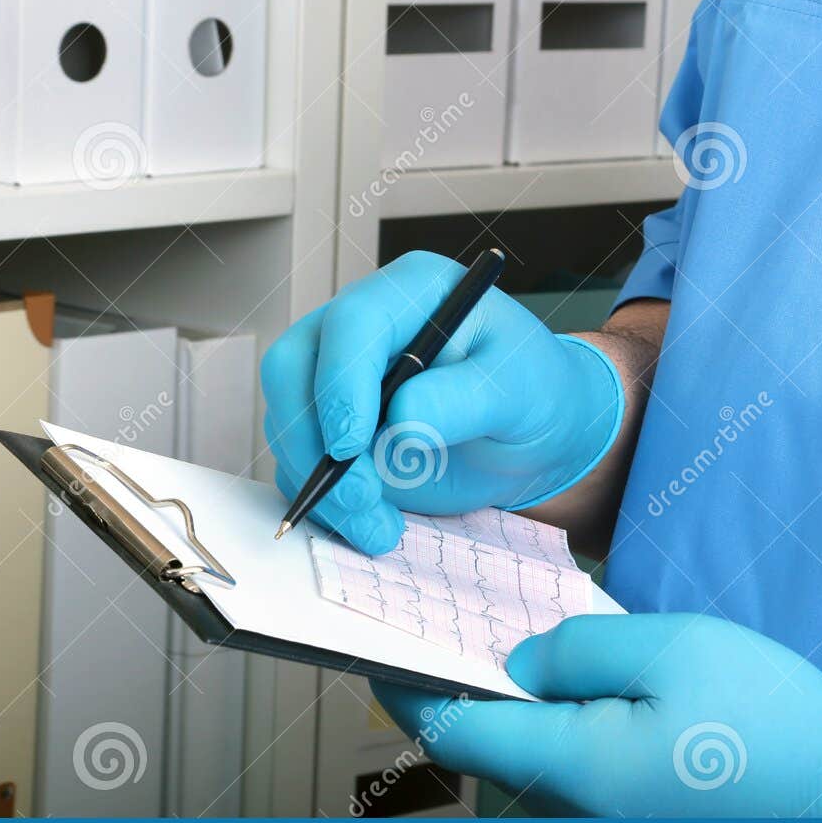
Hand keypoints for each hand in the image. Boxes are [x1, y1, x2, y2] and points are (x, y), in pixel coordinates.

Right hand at [260, 251, 623, 553]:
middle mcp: (360, 330)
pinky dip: (325, 504)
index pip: (350, 323)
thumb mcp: (520, 390)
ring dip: (322, 485)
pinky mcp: (332, 430)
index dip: (340, 382)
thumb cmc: (532, 391)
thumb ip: (466, 399)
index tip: (352, 443)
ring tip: (382, 528)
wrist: (531, 435)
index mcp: (408, 294)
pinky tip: (373, 526)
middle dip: (313, 439)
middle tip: (361, 496)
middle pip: (293, 367)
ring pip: (289, 423)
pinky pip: (300, 464)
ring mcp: (337, 379)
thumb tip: (402, 419)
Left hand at [373, 613, 821, 816]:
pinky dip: (558, 733)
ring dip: (514, 713)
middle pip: (487, 751)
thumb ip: (578, 648)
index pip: (453, 728)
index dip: (406, 684)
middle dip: (463, 693)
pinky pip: (571, 779)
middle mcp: (574, 815)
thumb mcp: (671, 649)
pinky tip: (587, 692)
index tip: (376, 646)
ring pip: (530, 766)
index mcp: (571, 767)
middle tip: (456, 629)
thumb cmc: (773, 723)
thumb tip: (519, 659)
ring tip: (524, 649)